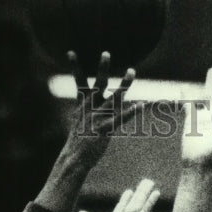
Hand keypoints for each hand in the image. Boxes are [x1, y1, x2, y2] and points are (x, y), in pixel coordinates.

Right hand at [35, 51, 138, 211]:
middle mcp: (90, 108)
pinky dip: (131, 112)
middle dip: (102, 68)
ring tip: (132, 71)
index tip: (71, 51)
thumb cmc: (78, 141)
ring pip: (113, 98)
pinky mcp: (105, 130)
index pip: (78, 82)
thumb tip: (87, 99)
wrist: (75, 159)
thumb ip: (85, 108)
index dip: (75, 67)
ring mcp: (98, 118)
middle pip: (98, 84)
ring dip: (123, 84)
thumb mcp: (79, 121)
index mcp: (82, 105)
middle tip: (106, 53)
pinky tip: (141, 105)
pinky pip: (121, 119)